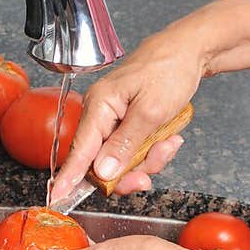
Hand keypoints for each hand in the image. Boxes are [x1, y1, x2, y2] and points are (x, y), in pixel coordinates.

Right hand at [49, 18, 205, 202]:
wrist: (191, 52)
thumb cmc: (170, 69)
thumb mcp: (152, 111)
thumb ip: (125, 143)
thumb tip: (103, 171)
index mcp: (100, 104)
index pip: (80, 149)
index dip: (70, 176)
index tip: (57, 197)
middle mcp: (102, 112)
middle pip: (103, 161)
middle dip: (130, 170)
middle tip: (148, 175)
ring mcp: (116, 118)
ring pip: (123, 159)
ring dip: (148, 159)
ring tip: (168, 143)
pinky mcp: (129, 122)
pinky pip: (135, 149)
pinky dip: (153, 150)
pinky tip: (169, 137)